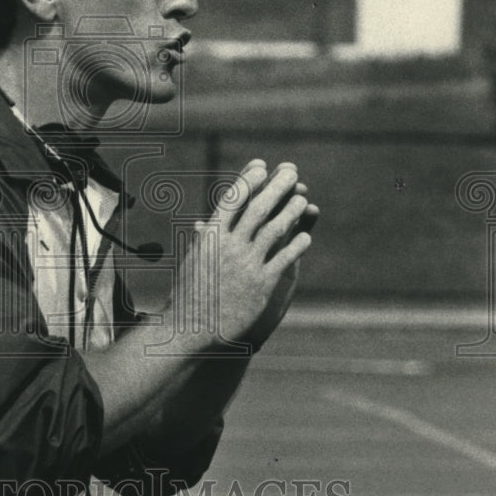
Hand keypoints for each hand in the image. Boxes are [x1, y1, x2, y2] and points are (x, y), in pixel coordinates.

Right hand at [173, 160, 315, 350]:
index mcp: (210, 237)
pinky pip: (284, 258)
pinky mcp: (261, 284)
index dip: (248, 179)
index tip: (260, 165)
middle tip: (291, 171)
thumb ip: (203, 242)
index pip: (232, 199)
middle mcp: (228, 246)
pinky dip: (297, 245)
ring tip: (303, 200)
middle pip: (258, 207)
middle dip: (276, 186)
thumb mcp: (193, 263)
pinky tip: (307, 238)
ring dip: (291, 211)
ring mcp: (246, 264)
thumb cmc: (188, 297)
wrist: (190, 330)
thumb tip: (202, 226)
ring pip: (275, 229)